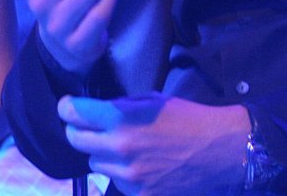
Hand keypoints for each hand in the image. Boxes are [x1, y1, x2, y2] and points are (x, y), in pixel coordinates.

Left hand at [58, 94, 247, 195]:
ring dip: (103, 154)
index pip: (73, 113)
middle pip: (75, 140)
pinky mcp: (141, 194)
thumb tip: (94, 110)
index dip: (67, 108)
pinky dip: (123, 174)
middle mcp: (120, 147)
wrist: (220, 149)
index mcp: (121, 118)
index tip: (68, 107)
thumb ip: (119, 106)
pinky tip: (141, 166)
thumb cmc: (187, 118)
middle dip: (79, 131)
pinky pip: (116, 181)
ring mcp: (129, 174)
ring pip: (95, 163)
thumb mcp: (150, 100)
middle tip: (88, 127)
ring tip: (125, 148)